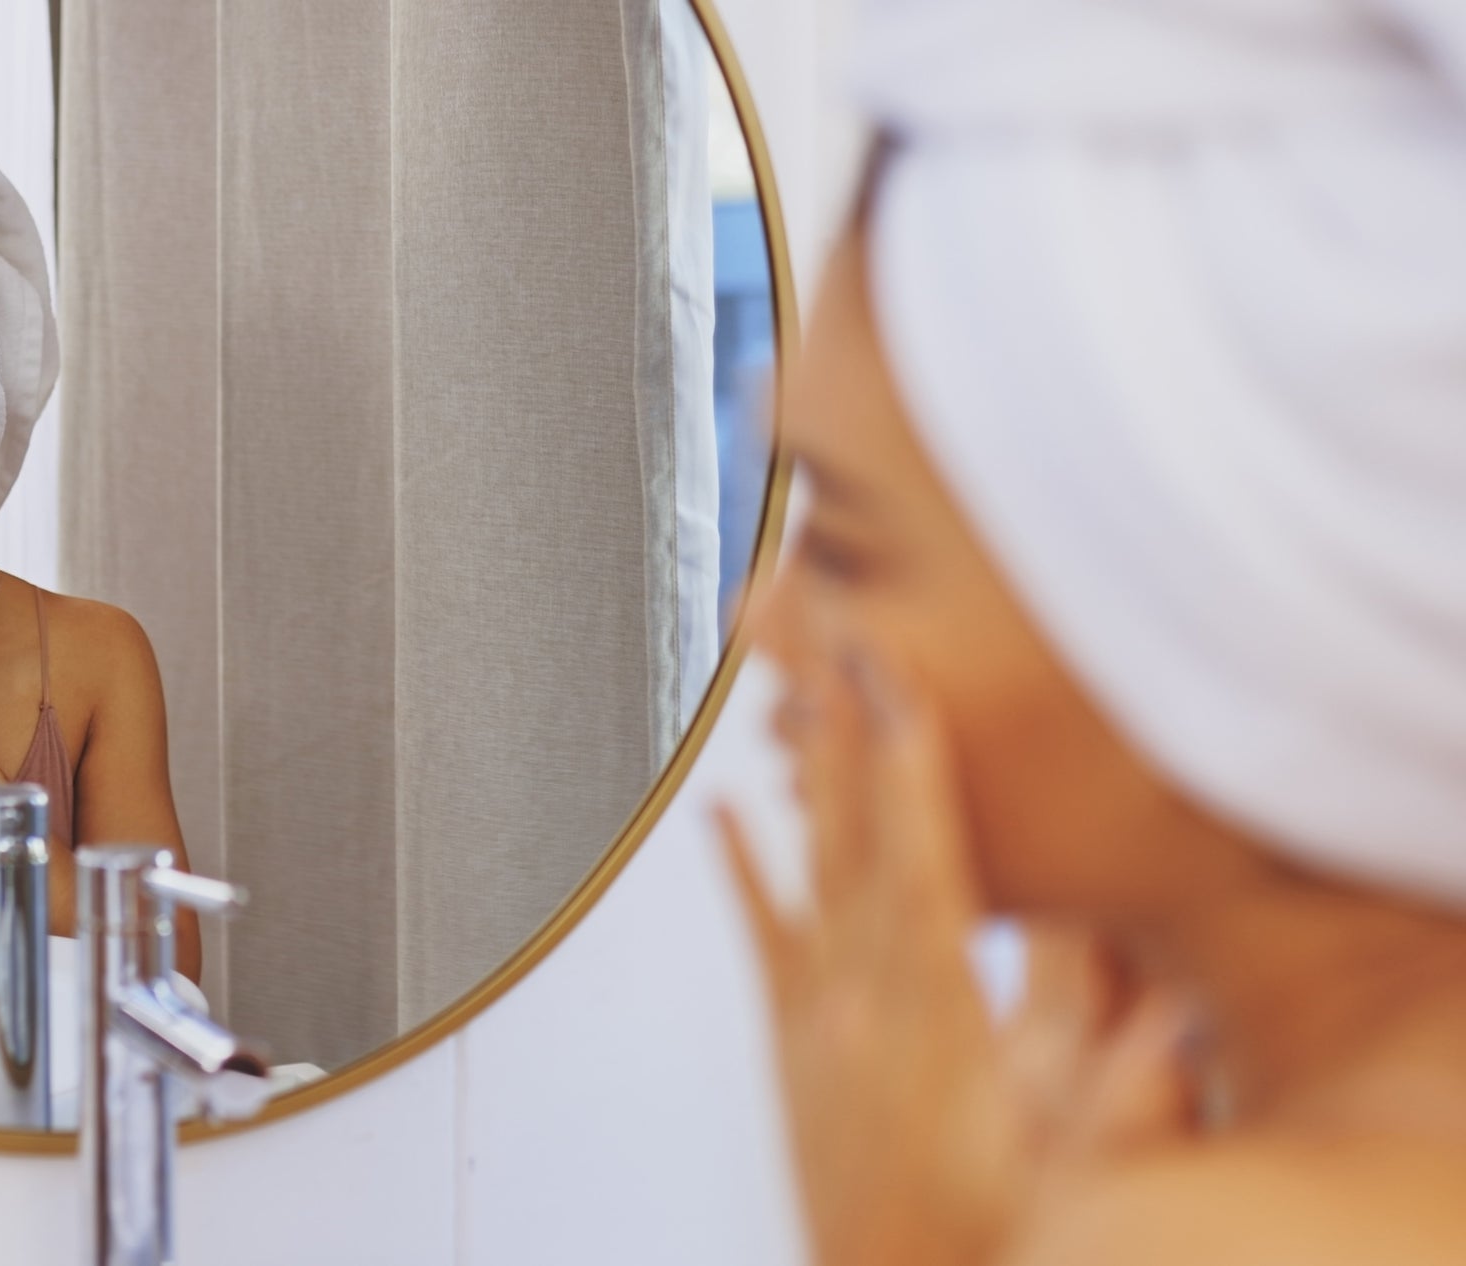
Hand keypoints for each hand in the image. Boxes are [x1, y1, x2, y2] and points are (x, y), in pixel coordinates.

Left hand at [716, 637, 1194, 1265]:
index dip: (916, 775)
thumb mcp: (1061, 1163)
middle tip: (833, 636)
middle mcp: (857, 1005)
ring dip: (805, 774)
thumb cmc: (976, 1237)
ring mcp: (814, 1017)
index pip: (924, 871)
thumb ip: (1115, 1082)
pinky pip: (761, 935)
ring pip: (807, 868)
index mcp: (933, 1024)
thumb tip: (1173, 1004)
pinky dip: (741, 868)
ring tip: (788, 688)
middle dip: (851, 735)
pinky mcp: (789, 1036)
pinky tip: (718, 810)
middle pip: (854, 843)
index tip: (905, 687)